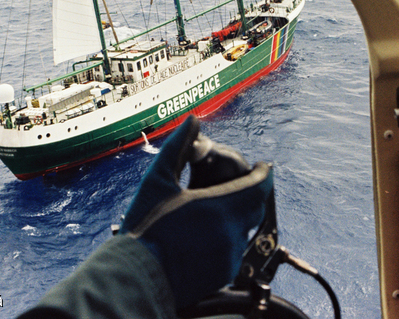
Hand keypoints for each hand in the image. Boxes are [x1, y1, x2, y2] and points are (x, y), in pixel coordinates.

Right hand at [122, 116, 272, 309]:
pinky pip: (235, 249)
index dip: (263, 173)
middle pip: (255, 206)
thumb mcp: (157, 181)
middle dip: (249, 192)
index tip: (261, 166)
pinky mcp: (223, 274)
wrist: (136, 277)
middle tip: (234, 184)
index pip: (258, 186)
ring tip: (210, 209)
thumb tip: (192, 121)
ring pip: (244, 228)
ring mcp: (230, 257)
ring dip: (235, 215)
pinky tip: (203, 233)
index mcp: (219, 208)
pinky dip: (226, 236)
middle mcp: (231, 234)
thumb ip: (179, 147)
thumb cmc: (145, 228)